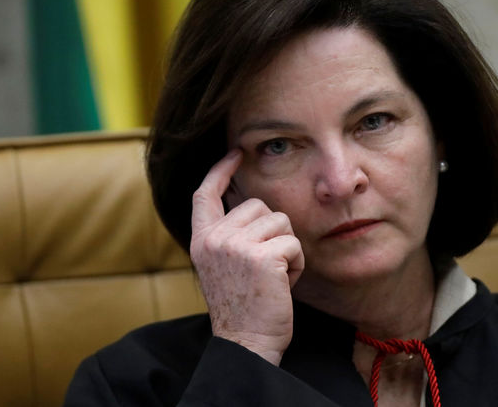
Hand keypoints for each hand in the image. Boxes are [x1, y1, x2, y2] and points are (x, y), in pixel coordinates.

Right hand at [190, 149, 304, 365]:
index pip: (205, 194)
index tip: (234, 154)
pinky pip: (294, 242)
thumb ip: (226, 236)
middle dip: (272, 231)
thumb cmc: (241, 308)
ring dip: (285, 248)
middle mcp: (213, 238)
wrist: (245, 344)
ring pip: (280, 221)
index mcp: (200, 240)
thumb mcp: (221, 266)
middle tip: (264, 267)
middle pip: (258, 205)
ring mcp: (235, 245)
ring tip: (272, 277)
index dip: (220, 171)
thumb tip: (251, 206)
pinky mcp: (261, 256)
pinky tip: (282, 285)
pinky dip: (296, 263)